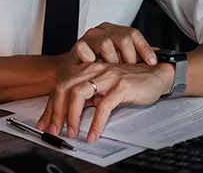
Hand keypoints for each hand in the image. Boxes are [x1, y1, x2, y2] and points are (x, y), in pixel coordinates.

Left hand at [35, 61, 174, 143]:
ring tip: (73, 132)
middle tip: (55, 130)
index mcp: (90, 69)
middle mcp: (96, 69)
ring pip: (79, 94)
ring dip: (73, 117)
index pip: (62, 86)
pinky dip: (95, 123)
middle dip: (56, 112)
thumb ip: (89, 96)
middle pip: (66, 88)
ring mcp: (108, 76)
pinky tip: (93, 134)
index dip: (51, 107)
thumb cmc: (132, 82)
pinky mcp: (122, 86)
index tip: (46, 124)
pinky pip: (103, 106)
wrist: (157, 75)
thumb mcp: (105, 87)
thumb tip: (70, 113)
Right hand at [72, 23, 156, 64]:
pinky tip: (97, 68)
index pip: (133, 34)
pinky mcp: (78, 45)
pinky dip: (93, 61)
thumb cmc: (100, 65)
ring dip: (111, 60)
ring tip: (113, 71)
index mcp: (116, 30)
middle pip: (123, 38)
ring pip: (106, 43)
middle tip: (130, 70)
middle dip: (129, 57)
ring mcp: (90, 36)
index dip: (144, 48)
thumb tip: (161, 56)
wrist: (75, 70)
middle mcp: (104, 30)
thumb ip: (138, 56)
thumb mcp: (122, 59)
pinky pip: (87, 50)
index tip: (152, 62)